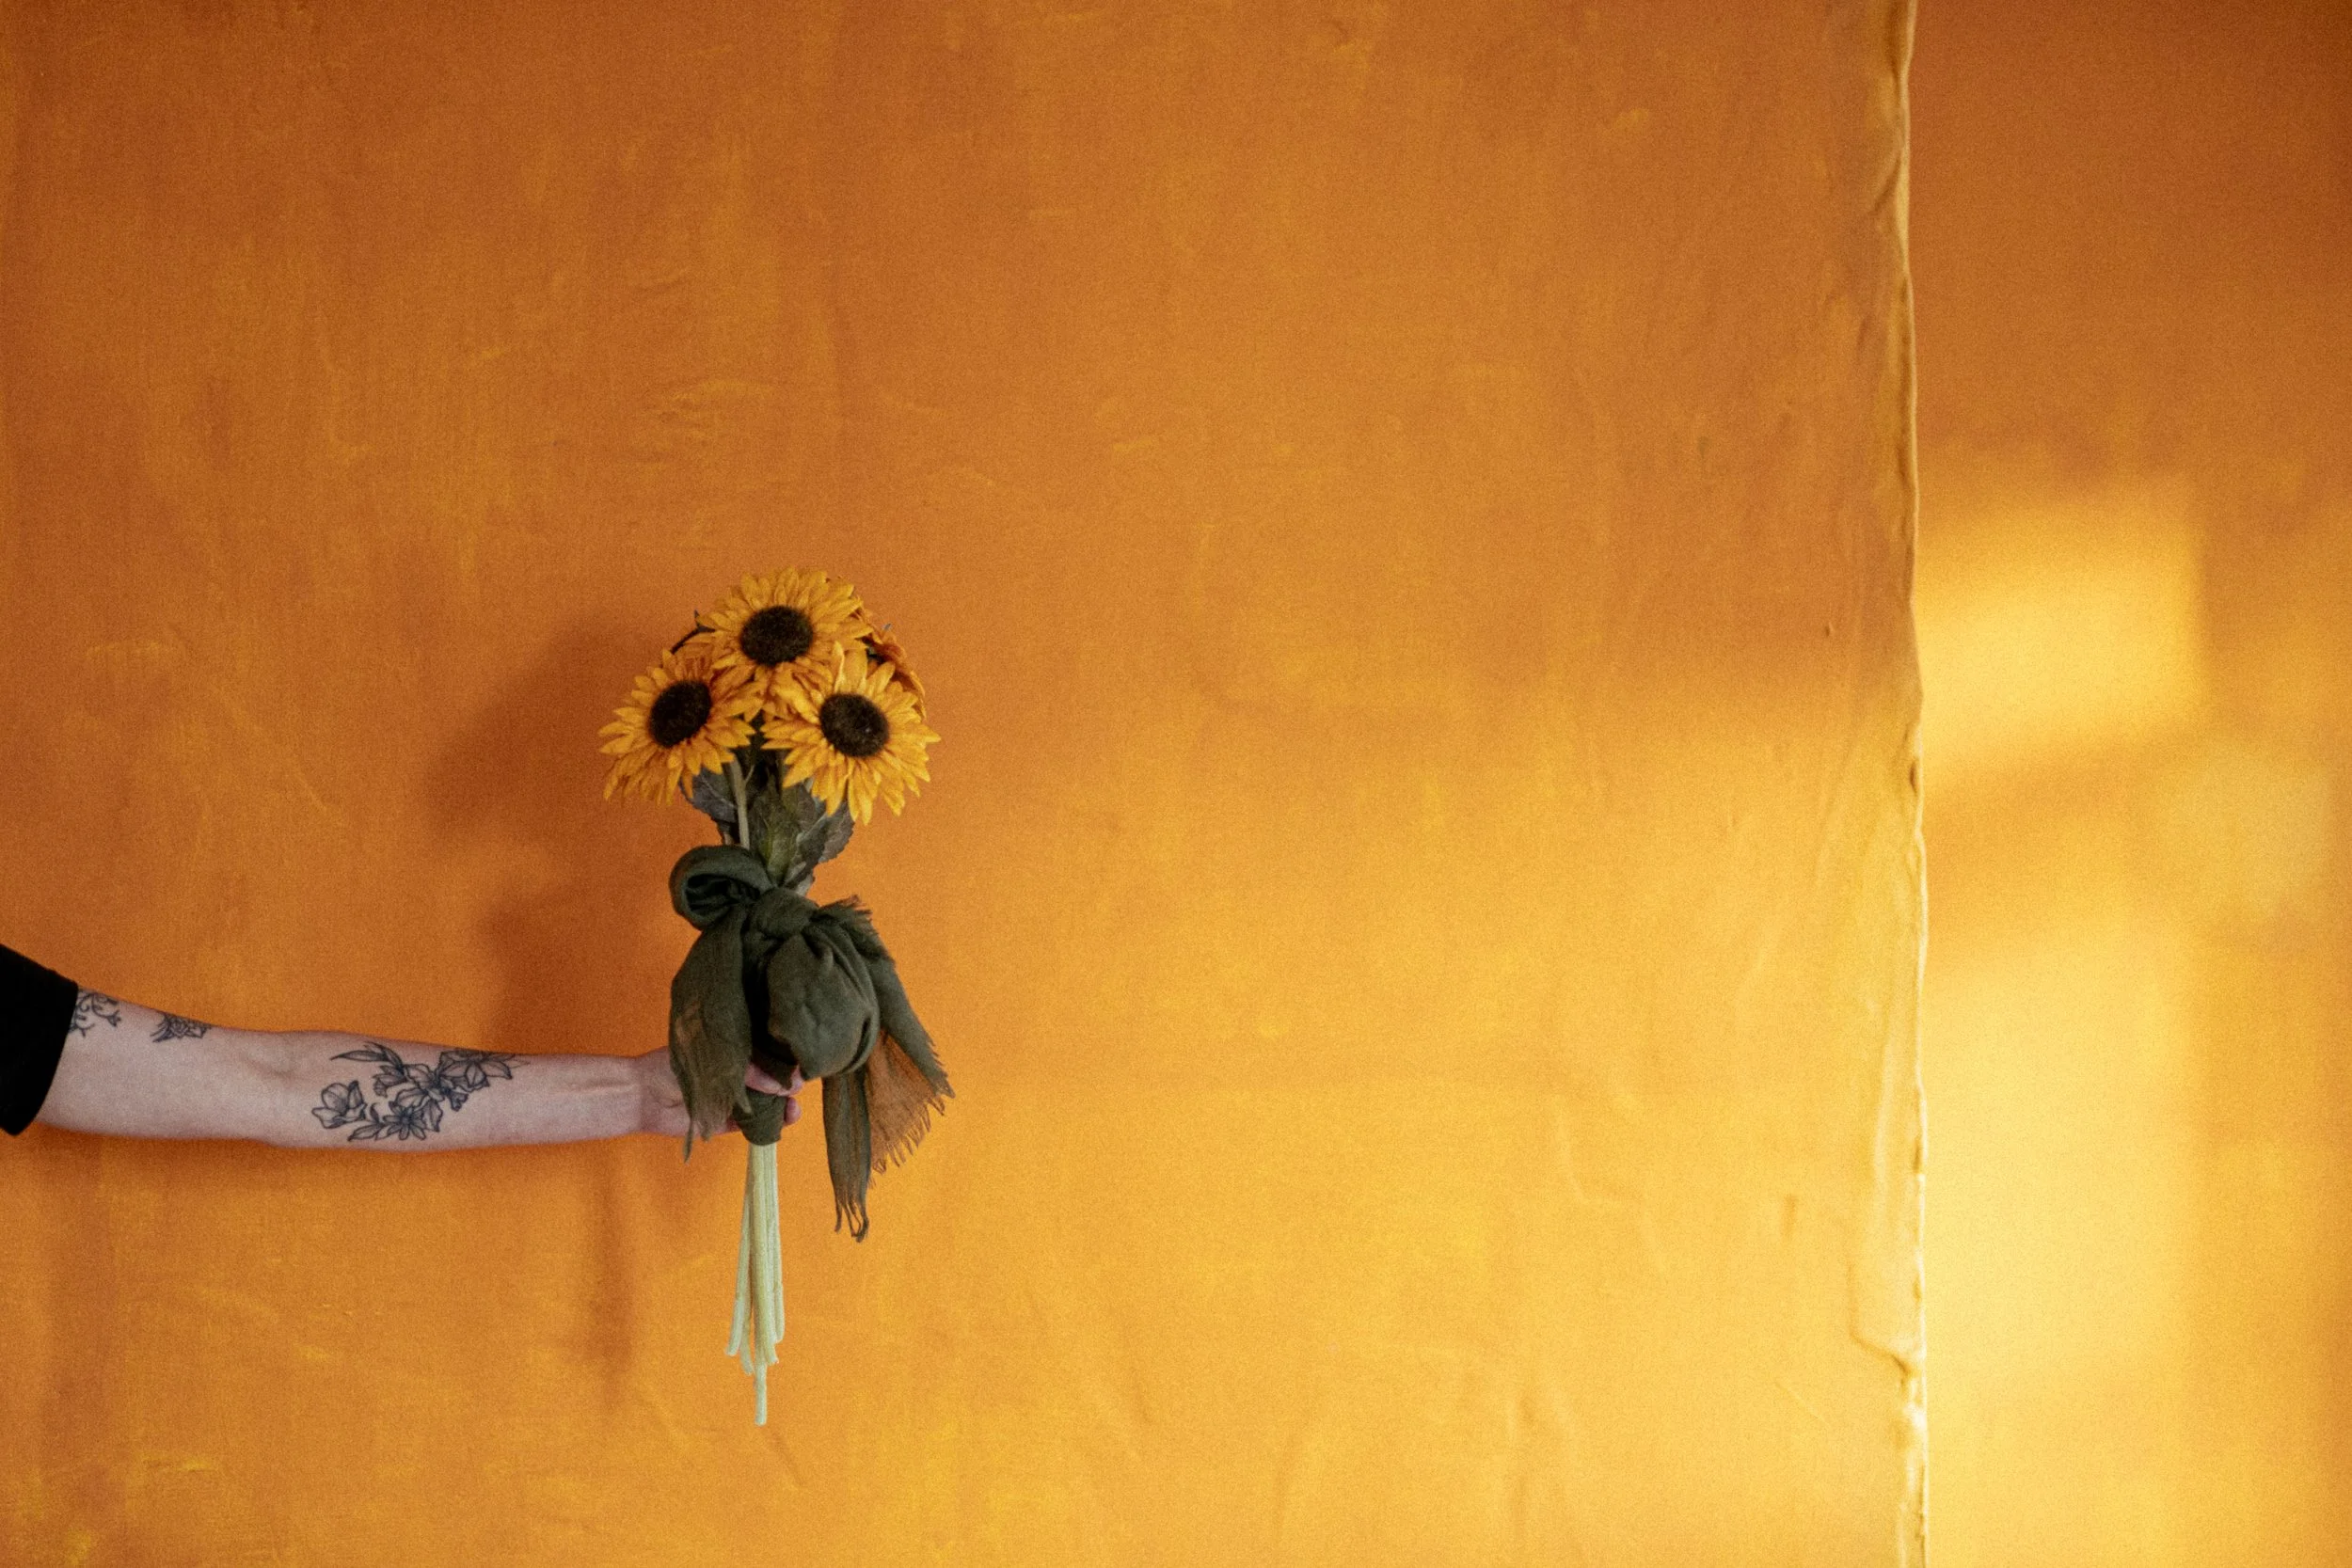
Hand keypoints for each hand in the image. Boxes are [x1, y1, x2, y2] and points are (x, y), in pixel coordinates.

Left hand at [631, 1050, 803, 1138]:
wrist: (645, 1093)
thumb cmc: (681, 1065)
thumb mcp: (724, 1061)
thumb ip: (756, 1074)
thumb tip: (790, 1084)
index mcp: (736, 1051)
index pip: (770, 1053)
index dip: (787, 1059)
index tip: (803, 1064)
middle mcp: (738, 1074)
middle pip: (774, 1081)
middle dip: (790, 1086)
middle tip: (798, 1090)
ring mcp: (734, 1099)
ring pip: (768, 1105)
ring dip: (784, 1108)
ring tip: (792, 1111)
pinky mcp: (727, 1123)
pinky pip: (754, 1126)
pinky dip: (769, 1125)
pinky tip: (781, 1122)